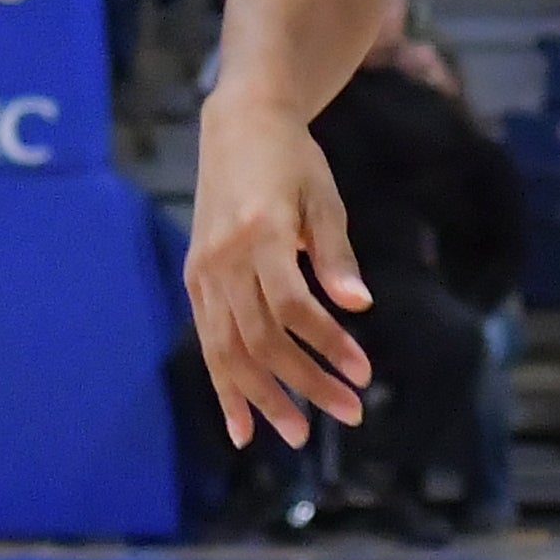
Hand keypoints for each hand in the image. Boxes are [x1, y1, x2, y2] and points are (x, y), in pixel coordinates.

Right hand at [186, 88, 370, 444]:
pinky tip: (243, 428)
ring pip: (229, 351)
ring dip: (265, 398)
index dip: (329, 344)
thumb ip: (336, 255)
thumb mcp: (323, 198)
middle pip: (262, 339)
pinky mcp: (196, 280)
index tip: (364, 373)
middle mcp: (224, 259)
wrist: (238, 125)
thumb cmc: (292, 162)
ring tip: (297, 434)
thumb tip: (359, 305)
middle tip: (348, 414)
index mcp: (260, 233)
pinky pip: (208, 344)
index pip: (293, 307)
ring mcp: (204, 273)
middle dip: (306, 383)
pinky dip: (224, 389)